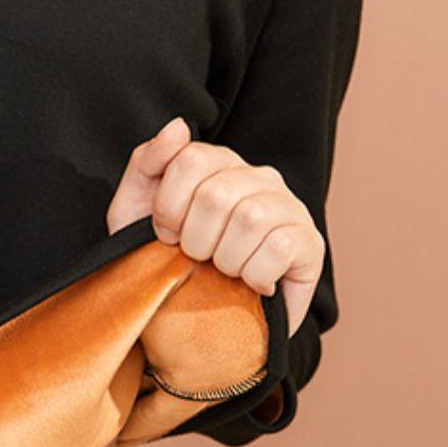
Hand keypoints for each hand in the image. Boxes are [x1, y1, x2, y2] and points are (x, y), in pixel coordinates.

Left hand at [106, 116, 324, 338]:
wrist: (197, 320)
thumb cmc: (168, 259)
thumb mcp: (137, 210)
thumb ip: (149, 162)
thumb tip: (178, 126)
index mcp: (220, 162)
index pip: (189, 159)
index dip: (168, 207)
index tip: (166, 234)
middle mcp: (260, 176)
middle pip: (215, 194)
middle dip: (193, 240)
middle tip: (196, 259)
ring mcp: (289, 207)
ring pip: (249, 218)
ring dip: (224, 259)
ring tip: (224, 271)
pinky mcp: (310, 243)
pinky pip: (279, 248)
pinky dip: (254, 274)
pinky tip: (251, 283)